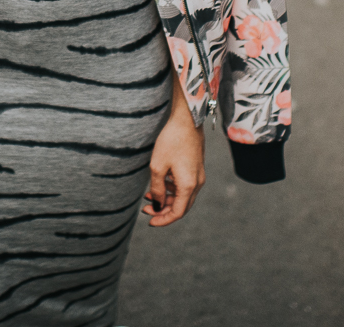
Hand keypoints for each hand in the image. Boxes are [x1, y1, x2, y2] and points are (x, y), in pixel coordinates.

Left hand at [143, 76, 204, 226]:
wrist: (187, 121)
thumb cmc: (171, 141)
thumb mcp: (157, 167)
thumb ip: (156, 189)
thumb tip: (156, 204)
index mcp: (188, 186)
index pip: (177, 213)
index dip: (163, 220)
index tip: (149, 221)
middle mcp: (197, 184)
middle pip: (181, 207)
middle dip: (163, 211)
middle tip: (145, 209)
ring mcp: (198, 176)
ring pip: (182, 197)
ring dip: (166, 199)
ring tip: (147, 195)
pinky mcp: (196, 168)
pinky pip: (184, 186)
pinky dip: (171, 189)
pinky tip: (159, 183)